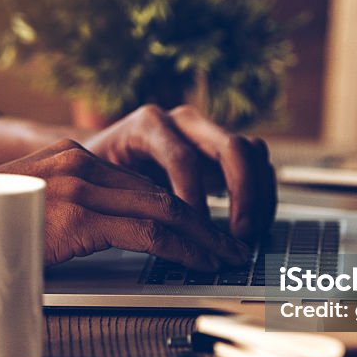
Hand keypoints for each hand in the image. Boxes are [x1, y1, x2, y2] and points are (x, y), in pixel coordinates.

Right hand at [0, 140, 250, 269]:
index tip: (204, 230)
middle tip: (229, 245)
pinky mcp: (78, 216)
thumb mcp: (34, 208)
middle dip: (202, 223)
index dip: (181, 209)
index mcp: (72, 157)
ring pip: (162, 210)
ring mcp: (79, 187)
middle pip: (160, 193)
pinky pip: (146, 232)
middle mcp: (79, 163)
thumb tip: (110, 233)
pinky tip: (198, 261)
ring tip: (225, 257)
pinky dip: (181, 248)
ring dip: (202, 237)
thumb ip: (73, 211)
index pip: (142, 184)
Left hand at [85, 105, 276, 240]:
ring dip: (258, 195)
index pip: (182, 158)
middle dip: (242, 193)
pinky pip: (258, 165)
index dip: (193, 198)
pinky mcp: (223, 151)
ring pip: (252, 152)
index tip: (196, 232)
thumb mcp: (95, 180)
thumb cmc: (94, 173)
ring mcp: (207, 133)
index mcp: (149, 124)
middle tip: (239, 233)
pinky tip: (252, 227)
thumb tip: (138, 227)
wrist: (97, 160)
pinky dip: (261, 196)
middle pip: (232, 147)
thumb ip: (116, 194)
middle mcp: (184, 122)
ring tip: (247, 234)